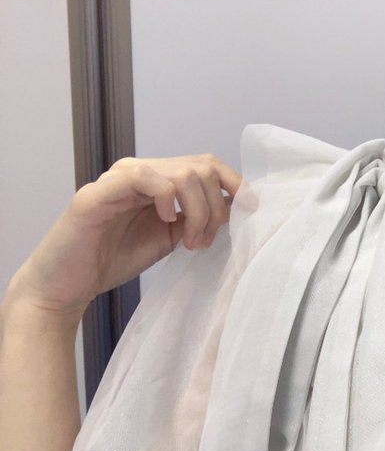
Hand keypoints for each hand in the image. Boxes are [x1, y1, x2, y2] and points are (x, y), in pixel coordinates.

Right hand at [7, 154, 241, 321]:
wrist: (68, 285)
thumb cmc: (115, 258)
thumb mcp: (171, 237)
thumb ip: (196, 218)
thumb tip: (236, 207)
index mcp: (157, 179)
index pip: (207, 165)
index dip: (235, 183)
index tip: (250, 210)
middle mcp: (140, 171)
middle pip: (203, 167)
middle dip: (217, 206)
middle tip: (204, 241)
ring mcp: (118, 178)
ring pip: (182, 173)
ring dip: (198, 211)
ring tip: (189, 242)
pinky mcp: (98, 193)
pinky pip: (145, 178)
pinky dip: (166, 197)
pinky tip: (166, 220)